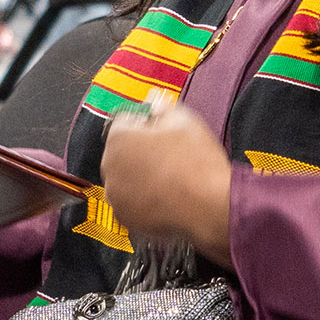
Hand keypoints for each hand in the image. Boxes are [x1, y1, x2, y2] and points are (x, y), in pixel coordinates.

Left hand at [100, 93, 232, 266]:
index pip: (126, 122)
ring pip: (126, 178)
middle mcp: (109, 166)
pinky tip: (165, 197)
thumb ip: (162, 106)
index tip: (163, 133)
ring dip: (140, 177)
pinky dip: (143, 200)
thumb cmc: (198, 162)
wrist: (211, 207)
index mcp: (118, 137)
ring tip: (170, 179)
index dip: (146, 125)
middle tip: (170, 157)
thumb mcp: (184, 120)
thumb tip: (152, 102)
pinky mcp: (125, 217)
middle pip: (123, 151)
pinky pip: (131, 202)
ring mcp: (115, 194)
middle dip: (140, 152)